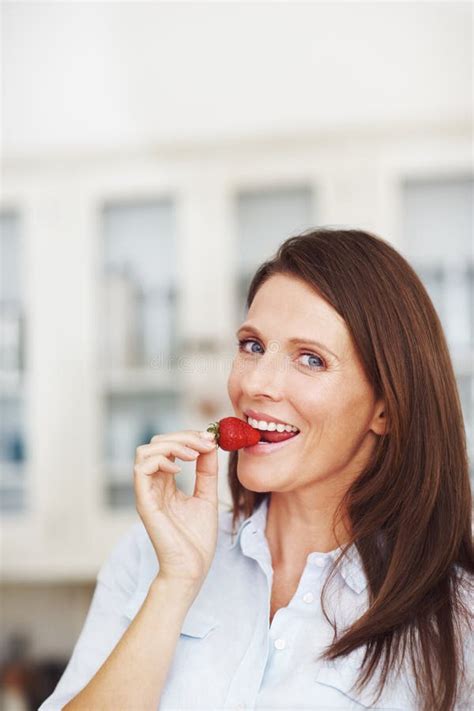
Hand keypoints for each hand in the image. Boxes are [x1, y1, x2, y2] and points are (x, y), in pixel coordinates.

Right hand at [133, 430, 218, 592]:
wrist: (192, 569)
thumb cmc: (197, 539)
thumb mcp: (206, 496)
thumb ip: (206, 471)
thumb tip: (210, 444)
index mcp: (166, 483)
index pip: (168, 447)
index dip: (188, 437)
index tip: (212, 439)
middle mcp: (153, 485)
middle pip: (156, 443)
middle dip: (182, 436)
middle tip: (206, 442)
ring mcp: (147, 493)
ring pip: (144, 451)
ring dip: (172, 445)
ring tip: (194, 454)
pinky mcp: (144, 502)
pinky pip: (141, 469)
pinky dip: (161, 461)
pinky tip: (180, 470)